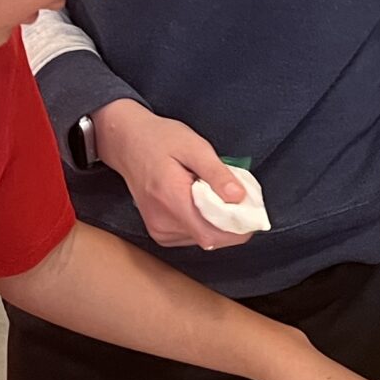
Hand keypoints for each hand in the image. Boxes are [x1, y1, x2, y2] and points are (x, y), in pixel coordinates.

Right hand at [92, 102, 251, 251]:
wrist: (127, 143)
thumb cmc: (160, 140)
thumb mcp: (194, 146)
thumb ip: (217, 173)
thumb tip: (239, 197)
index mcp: (171, 200)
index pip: (212, 234)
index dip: (238, 228)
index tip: (252, 209)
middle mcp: (163, 223)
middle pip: (212, 238)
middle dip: (232, 222)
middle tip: (237, 194)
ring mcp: (160, 231)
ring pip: (205, 239)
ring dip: (219, 222)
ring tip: (215, 194)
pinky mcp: (160, 233)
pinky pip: (194, 236)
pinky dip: (206, 222)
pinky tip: (202, 202)